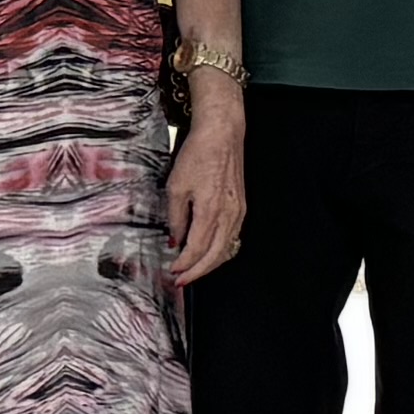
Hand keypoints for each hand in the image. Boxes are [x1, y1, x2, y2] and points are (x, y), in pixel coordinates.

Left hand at [164, 86, 245, 286]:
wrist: (222, 133)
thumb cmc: (198, 154)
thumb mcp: (176, 186)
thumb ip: (176, 217)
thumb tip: (175, 239)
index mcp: (211, 211)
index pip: (197, 249)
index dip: (184, 264)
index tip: (172, 271)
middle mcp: (229, 215)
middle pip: (215, 255)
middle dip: (198, 271)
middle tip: (182, 280)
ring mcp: (238, 211)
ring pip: (226, 249)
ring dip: (210, 263)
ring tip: (193, 270)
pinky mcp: (241, 206)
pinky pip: (233, 237)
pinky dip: (220, 249)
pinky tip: (209, 251)